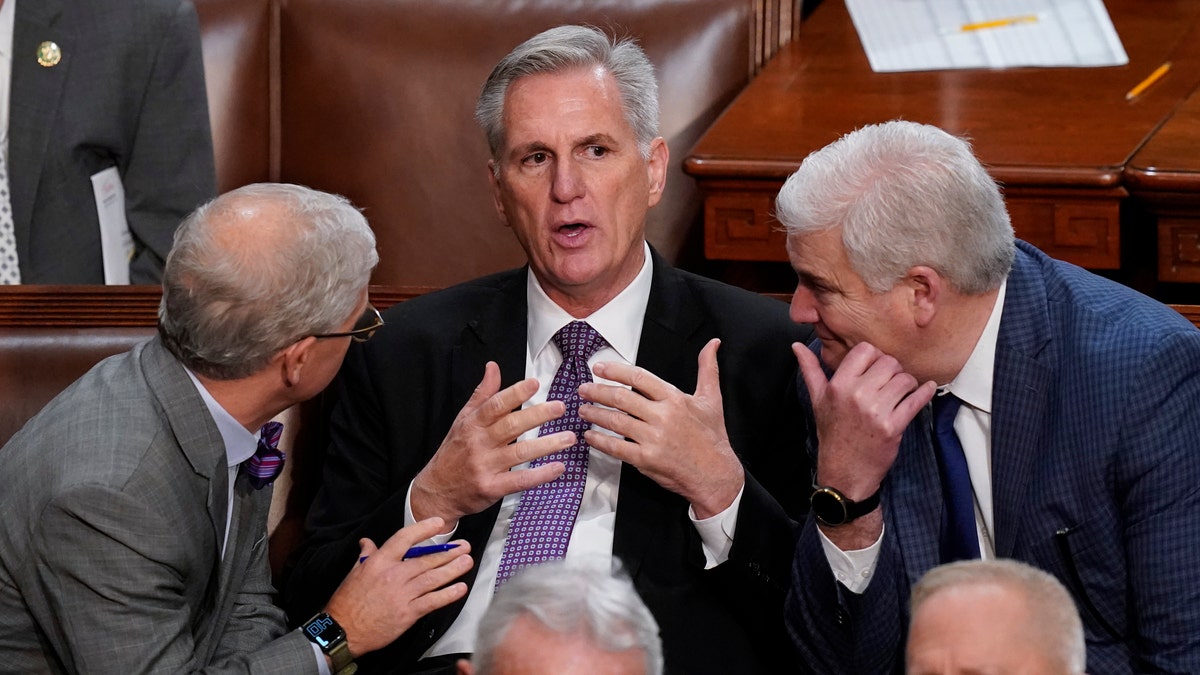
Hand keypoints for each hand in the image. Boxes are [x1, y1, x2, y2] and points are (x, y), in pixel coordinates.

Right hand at [325, 517, 472, 656]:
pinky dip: (448, 594)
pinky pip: (433, 601)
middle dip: (449, 552)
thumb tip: (367, 542)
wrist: (343, 631)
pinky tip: (460, 588)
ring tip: (467, 561)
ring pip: (433, 578)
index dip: (423, 529)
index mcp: (379, 562)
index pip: (405, 539)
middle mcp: (393, 575)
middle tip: (464, 546)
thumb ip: (366, 555)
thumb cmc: (347, 602)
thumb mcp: (354, 573)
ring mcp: (402, 595)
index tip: (438, 523)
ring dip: (453, 569)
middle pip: (427, 560)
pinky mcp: (408, 613)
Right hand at [411, 361, 575, 529]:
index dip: (515, 393)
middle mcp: (479, 443)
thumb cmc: (454, 452)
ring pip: (520, 453)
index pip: (495, 405)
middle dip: (538, 415)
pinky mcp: (491, 488)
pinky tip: (558, 468)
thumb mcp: (462, 420)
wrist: (436, 490)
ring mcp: (485, 466)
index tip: (535, 383)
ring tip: (569, 438)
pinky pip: (520, 480)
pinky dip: (541, 475)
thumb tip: (493, 367)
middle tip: (560, 408)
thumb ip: (482, 395)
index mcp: (473, 424)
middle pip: (511, 426)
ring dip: (547, 445)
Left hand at [577, 338, 743, 518]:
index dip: (616, 371)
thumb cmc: (712, 437)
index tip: (599, 368)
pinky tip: (590, 436)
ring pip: (616, 421)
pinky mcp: (646, 459)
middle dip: (598, 391)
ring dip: (595, 414)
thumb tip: (713, 344)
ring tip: (582, 410)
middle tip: (584, 389)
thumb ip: (708, 369)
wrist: (716, 473)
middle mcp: (663, 416)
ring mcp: (653, 438)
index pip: (639, 378)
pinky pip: (616, 447)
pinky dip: (600, 441)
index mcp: (675, 399)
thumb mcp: (712, 399)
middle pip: (622, 398)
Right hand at [795, 341, 934, 500]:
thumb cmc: (832, 433)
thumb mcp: (817, 400)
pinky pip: (916, 400)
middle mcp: (857, 395)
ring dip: (907, 384)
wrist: (844, 471)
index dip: (874, 356)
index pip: (866, 350)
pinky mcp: (893, 426)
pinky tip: (926, 389)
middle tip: (890, 382)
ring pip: (905, 379)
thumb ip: (810, 370)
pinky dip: (924, 393)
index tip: (875, 368)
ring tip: (901, 392)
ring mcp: (876, 411)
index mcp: (838, 385)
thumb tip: (796, 346)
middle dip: (894, 370)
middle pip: (889, 363)